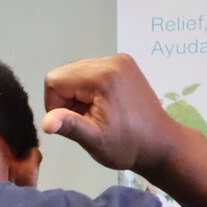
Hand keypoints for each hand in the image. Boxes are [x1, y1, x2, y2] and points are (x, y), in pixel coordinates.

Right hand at [40, 54, 192, 176]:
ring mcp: (119, 60)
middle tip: (86, 120)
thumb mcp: (94, 140)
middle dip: (67, 98)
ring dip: (78, 94)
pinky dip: (90, 88)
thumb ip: (69, 125)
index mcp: (102, 76)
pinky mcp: (124, 64)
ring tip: (96, 114)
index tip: (73, 121)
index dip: (55, 104)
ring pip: (77, 72)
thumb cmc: (127, 146)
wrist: (161, 144)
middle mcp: (111, 60)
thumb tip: (46, 122)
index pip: (54, 80)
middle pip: (65, 73)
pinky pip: (91, 71)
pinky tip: (103, 105)